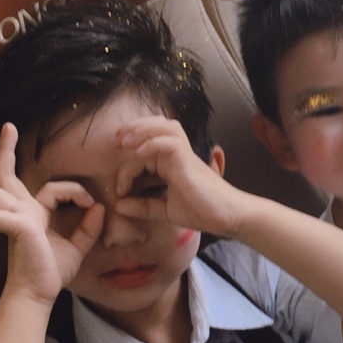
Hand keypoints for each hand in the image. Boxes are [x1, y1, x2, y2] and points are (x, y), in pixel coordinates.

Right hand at [0, 125, 103, 304]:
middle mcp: (20, 212)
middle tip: (7, 127)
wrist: (38, 294)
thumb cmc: (51, 272)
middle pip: (7, 177)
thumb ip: (89, 228)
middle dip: (5, 152)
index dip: (76, 192)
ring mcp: (13, 218)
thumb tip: (100, 207)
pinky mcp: (12, 228)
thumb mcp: (77, 247)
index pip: (52, 189)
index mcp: (34, 214)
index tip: (92, 203)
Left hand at [114, 116, 246, 236]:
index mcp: (170, 162)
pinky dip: (152, 143)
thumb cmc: (201, 211)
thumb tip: (119, 206)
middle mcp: (177, 154)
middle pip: (155, 125)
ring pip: (163, 126)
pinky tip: (139, 154)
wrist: (227, 217)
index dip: (126, 166)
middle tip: (115, 141)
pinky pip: (169, 142)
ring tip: (125, 141)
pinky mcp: (189, 161)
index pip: (144, 149)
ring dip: (141, 129)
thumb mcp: (165, 209)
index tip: (120, 190)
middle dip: (132, 129)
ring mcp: (184, 155)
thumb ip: (143, 206)